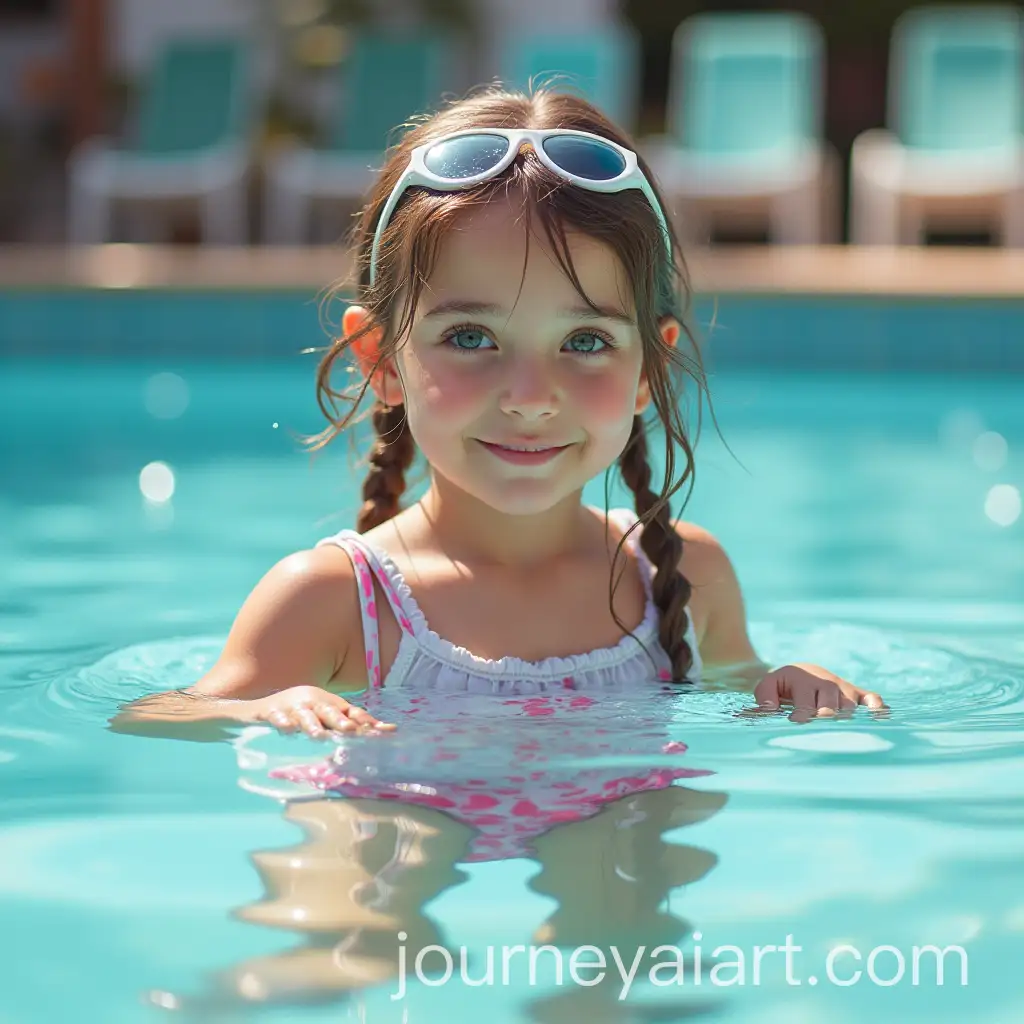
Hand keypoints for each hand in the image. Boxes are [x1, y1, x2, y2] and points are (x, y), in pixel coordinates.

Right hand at [251, 686, 395, 739]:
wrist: (253, 710)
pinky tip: (286, 728)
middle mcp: (312, 702)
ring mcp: (290, 706)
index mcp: (327, 703)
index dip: (368, 721)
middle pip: (329, 711)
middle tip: (352, 731)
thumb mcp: (322, 717)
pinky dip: (282, 722)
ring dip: (312, 725)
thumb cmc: (296, 714)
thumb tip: (383, 733)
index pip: (351, 712)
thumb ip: (347, 725)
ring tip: (319, 736)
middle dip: (340, 721)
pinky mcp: (269, 712)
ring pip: (304, 716)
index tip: (386, 731)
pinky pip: (276, 717)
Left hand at [751, 663, 887, 721]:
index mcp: (804, 680)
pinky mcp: (857, 692)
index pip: (805, 703)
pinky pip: (872, 697)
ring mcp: (843, 687)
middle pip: (831, 705)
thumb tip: (768, 709)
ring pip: (850, 705)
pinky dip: (877, 707)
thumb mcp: (767, 686)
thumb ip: (764, 697)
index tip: (795, 724)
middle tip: (820, 728)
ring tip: (842, 733)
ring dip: (846, 718)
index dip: (802, 716)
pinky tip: (878, 719)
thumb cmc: (781, 686)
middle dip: (825, 717)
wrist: (798, 672)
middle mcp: (826, 683)